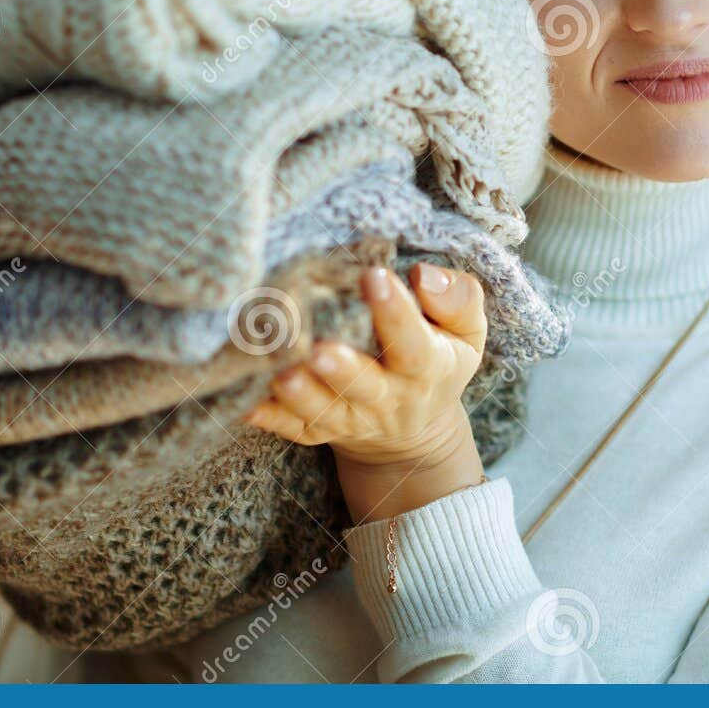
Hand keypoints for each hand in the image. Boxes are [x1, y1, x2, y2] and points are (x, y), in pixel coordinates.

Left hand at [244, 261, 487, 521]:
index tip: (373, 275)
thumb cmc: (437, 358)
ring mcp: (350, 419)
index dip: (395, 311)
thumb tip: (423, 276)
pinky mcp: (317, 431)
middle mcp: (388, 397)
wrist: (413, 431)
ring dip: (298, 394)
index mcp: (427, 366)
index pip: (414, 342)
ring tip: (276, 372)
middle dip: (340, 369)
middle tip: (316, 347)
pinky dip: (266, 416)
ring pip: (322, 411)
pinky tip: (242, 399)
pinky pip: (290, 427)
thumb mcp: (466, 332)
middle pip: (364, 387)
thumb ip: (458, 300)